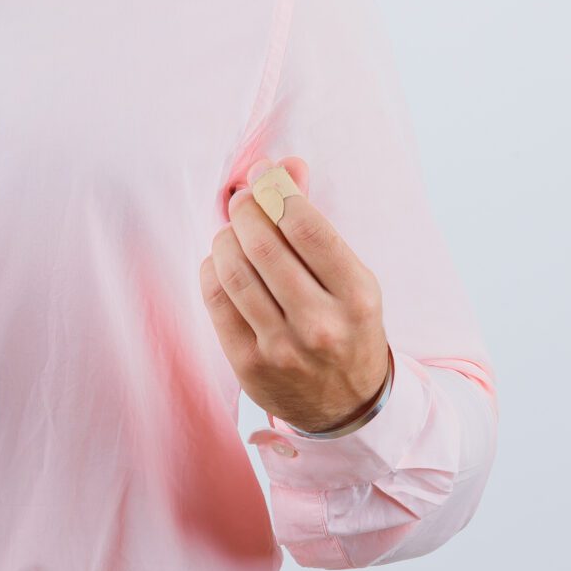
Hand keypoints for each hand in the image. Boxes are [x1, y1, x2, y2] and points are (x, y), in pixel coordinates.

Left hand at [200, 155, 389, 434]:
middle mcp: (320, 325)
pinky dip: (213, 269)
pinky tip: (222, 263)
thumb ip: (315, 220)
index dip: (277, 190)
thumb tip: (287, 165)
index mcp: (356, 296)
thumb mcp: (350, 277)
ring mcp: (281, 349)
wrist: (347, 406)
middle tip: (242, 198)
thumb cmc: (347, 326)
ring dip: (226, 237)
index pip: (308, 228)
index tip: (263, 173)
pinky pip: (216, 300)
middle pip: (264, 246)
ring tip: (233, 230)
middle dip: (245, 209)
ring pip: (234, 271)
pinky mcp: (248, 365)